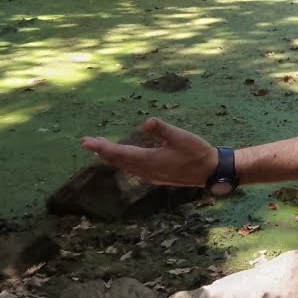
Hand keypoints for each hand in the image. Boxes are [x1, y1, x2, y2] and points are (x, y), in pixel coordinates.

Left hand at [81, 117, 216, 186]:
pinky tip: (124, 157)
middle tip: (86, 142)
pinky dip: (123, 161)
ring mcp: (151, 175)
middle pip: (119, 161)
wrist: (210, 172)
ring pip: (125, 166)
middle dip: (102, 151)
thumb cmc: (198, 152)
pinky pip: (133, 169)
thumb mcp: (182, 137)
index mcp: (150, 160)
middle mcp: (147, 170)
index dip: (102, 147)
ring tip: (100, 147)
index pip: (120, 153)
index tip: (87, 141)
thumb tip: (147, 121)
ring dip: (112, 156)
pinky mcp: (157, 176)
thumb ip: (163, 129)